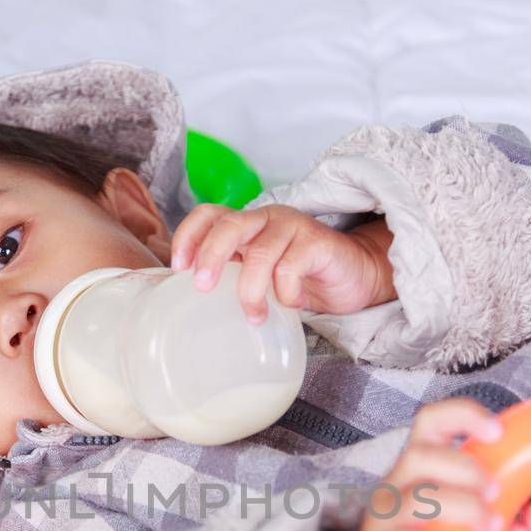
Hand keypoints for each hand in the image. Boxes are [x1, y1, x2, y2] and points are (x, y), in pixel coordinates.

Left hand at [169, 203, 392, 322]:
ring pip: (261, 252)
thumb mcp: (260, 276)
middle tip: (202, 286)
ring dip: (251, 290)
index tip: (178, 268)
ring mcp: (292, 228)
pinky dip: (286, 292)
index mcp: (246, 225)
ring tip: (254, 316)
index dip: (188, 235)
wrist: (352, 277)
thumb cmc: (300, 279)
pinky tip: (293, 303)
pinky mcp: (317, 243)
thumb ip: (234, 276)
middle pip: (229, 225)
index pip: (209, 214)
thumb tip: (193, 300)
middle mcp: (266, 219)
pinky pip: (291, 268)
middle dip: (210, 255)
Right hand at [337, 398, 505, 530]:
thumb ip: (477, 488)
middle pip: (422, 455)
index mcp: (416, 467)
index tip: (498, 432)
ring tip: (491, 526)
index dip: (463, 415)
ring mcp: (384, 521)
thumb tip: (530, 474)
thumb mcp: (450, 507)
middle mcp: (395, 486)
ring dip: (463, 507)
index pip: (430, 421)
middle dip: (467, 469)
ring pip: (417, 498)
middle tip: (498, 492)